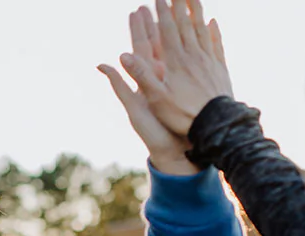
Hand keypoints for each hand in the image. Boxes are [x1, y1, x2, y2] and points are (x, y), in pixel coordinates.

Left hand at [98, 11, 196, 175]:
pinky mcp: (190, 89)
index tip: (137, 10)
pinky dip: (198, 46)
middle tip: (154, 3)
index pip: (140, 49)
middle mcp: (159, 79)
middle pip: (158, 44)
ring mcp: (176, 83)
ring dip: (176, 31)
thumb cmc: (153, 134)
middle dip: (156, 23)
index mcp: (144, 80)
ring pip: (177, 50)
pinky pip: (194, 62)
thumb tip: (101, 65)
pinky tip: (203, 33)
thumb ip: (120, 85)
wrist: (176, 153)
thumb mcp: (133, 108)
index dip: (139, 30)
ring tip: (177, 11)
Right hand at [121, 0, 232, 138]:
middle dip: (179, 4)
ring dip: (196, 11)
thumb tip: (123, 55)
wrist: (215, 125)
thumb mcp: (156, 98)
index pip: (167, 30)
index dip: (162, 12)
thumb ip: (140, 75)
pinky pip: (216, 44)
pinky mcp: (220, 69)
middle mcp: (193, 56)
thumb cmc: (182, 115)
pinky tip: (212, 22)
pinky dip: (214, 31)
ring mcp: (208, 60)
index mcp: (175, 61)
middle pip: (185, 24)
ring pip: (201, 30)